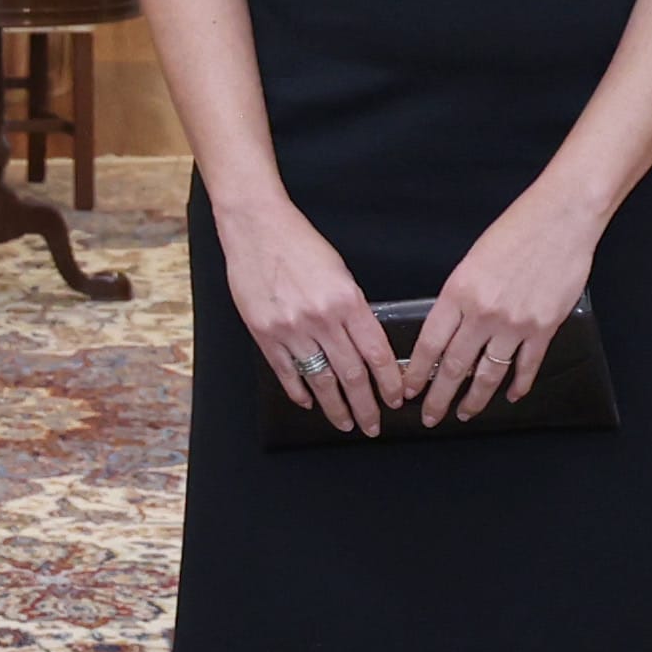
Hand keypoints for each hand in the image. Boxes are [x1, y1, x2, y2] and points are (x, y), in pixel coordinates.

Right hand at [214, 194, 400, 435]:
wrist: (256, 226)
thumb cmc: (299, 244)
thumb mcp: (339, 272)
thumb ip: (352, 309)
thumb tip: (364, 346)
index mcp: (346, 300)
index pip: (376, 353)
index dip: (390, 382)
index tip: (396, 399)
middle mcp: (320, 318)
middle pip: (351, 374)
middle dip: (366, 405)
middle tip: (373, 425)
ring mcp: (290, 328)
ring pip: (319, 379)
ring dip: (335, 407)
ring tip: (345, 422)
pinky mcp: (263, 332)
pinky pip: (285, 371)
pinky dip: (298, 391)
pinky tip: (308, 402)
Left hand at [403, 189, 601, 423]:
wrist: (560, 219)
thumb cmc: (515, 232)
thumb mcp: (470, 263)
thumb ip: (458, 299)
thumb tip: (447, 332)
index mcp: (458, 294)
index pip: (429, 344)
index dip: (416, 373)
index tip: (407, 391)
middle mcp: (484, 313)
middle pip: (454, 366)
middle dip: (439, 397)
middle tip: (430, 417)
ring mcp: (516, 323)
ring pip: (489, 373)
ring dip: (476, 398)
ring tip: (465, 413)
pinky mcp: (545, 326)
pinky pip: (528, 365)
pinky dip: (519, 384)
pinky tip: (511, 396)